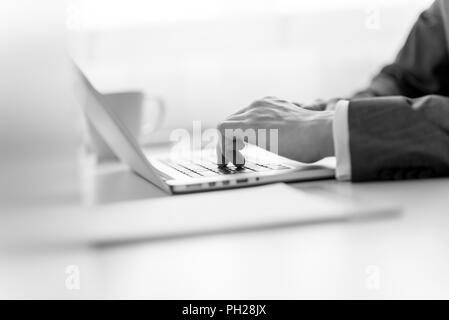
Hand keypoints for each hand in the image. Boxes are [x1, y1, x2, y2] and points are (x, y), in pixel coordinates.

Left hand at [216, 97, 334, 165]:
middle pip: (232, 121)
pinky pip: (224, 131)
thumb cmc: (317, 136)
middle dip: (230, 142)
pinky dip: (225, 148)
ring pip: (225, 126)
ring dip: (226, 147)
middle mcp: (260, 105)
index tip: (242, 149)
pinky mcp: (249, 125)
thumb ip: (283, 132)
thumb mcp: (295, 130)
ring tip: (233, 162)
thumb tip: (284, 144)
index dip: (239, 135)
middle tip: (236, 158)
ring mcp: (253, 113)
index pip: (245, 117)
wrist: (323, 131)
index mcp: (271, 105)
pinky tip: (236, 160)